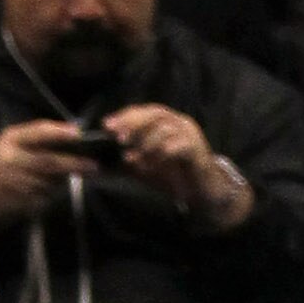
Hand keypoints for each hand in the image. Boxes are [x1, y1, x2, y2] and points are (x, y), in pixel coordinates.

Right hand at [0, 120, 93, 235]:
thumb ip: (38, 133)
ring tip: (80, 173)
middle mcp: (13, 161)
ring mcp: (18, 185)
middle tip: (93, 165)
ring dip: (67, 179)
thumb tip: (72, 130)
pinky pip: (48, 197)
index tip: (79, 133)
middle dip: (73, 163)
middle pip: (49, 162)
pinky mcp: (23, 204)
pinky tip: (56, 188)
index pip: (37, 133)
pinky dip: (57, 192)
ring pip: (52, 181)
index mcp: (11, 141)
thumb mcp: (11, 140)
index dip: (59, 133)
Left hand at [102, 104, 251, 228]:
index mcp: (169, 122)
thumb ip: (127, 160)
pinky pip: (177, 147)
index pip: (146, 111)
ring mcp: (191, 134)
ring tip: (130, 159)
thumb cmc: (174, 176)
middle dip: (134, 123)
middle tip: (118, 138)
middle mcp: (181, 123)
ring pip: (166, 129)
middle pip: (156, 113)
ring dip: (145, 143)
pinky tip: (149, 167)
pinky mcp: (198, 149)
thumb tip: (99, 160)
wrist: (204, 191)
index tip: (106, 124)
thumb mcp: (145, 167)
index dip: (126, 115)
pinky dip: (160, 156)